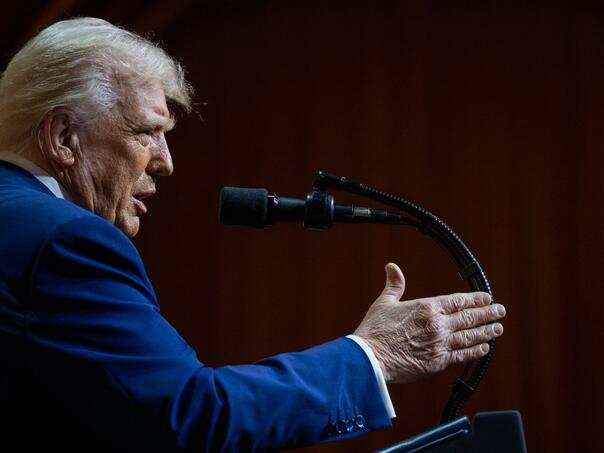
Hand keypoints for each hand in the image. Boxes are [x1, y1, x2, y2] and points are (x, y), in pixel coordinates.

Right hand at [354, 263, 505, 383]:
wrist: (371, 358)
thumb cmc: (375, 330)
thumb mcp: (384, 303)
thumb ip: (394, 285)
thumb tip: (392, 267)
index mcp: (426, 307)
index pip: (458, 301)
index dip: (475, 299)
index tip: (486, 297)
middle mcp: (438, 325)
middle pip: (469, 318)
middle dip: (487, 313)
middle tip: (500, 310)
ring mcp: (440, 344)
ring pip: (470, 336)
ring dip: (486, 331)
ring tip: (498, 328)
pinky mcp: (438, 362)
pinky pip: (462, 356)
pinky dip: (475, 351)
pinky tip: (484, 348)